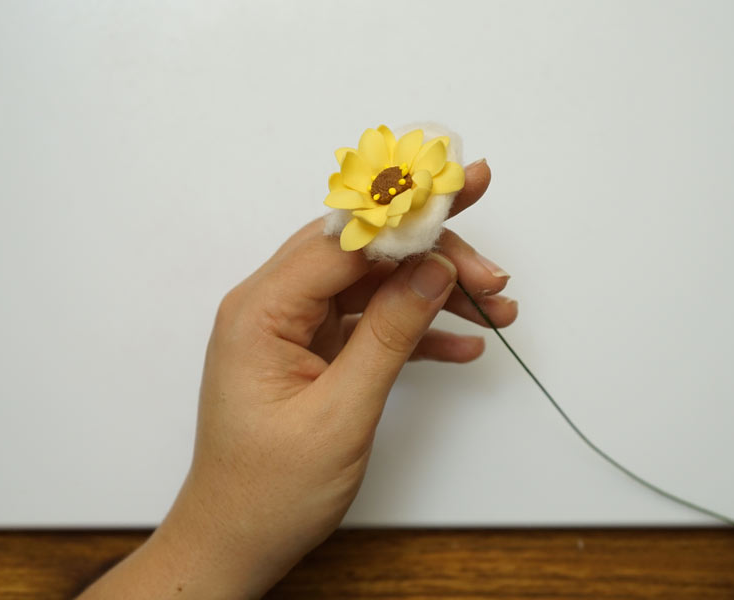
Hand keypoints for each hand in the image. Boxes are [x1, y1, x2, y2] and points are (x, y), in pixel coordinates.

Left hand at [80, 159, 515, 598]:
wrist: (236, 543)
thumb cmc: (267, 491)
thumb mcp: (340, 413)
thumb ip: (389, 334)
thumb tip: (434, 268)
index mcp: (261, 310)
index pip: (343, 239)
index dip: (407, 215)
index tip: (460, 190)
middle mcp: (273, 307)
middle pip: (363, 253)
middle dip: (433, 255)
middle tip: (495, 269)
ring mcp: (294, 329)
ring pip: (374, 287)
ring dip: (436, 294)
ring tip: (497, 309)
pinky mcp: (314, 353)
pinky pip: (372, 323)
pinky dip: (419, 329)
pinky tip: (464, 340)